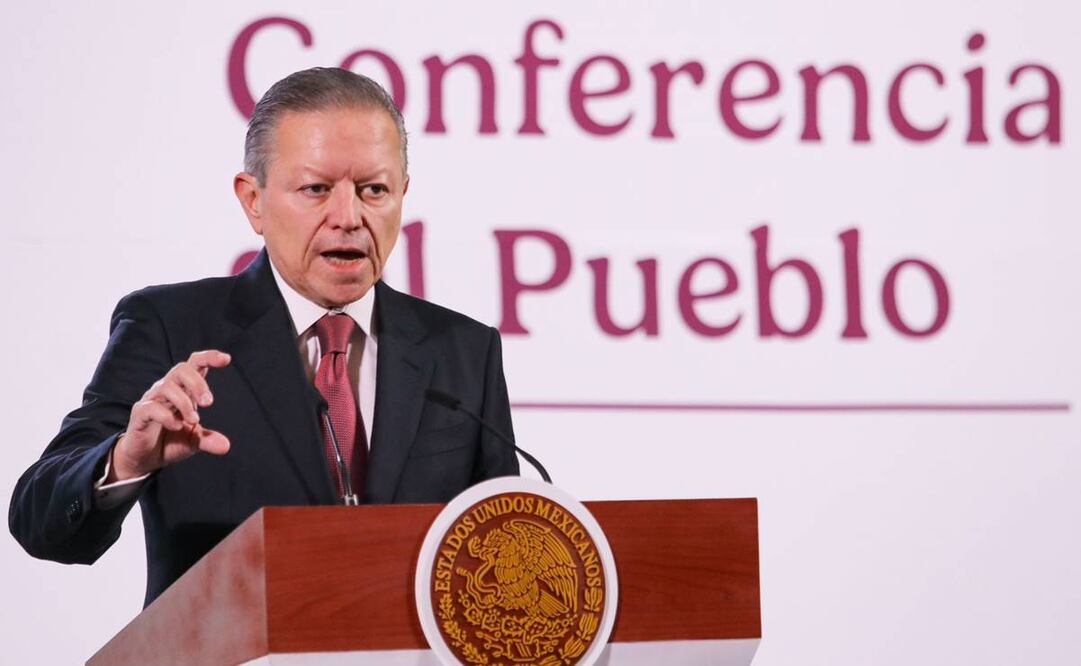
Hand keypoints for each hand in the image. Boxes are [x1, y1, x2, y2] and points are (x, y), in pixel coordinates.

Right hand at [109, 350, 231, 481]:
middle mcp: (167, 390)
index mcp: (184, 390)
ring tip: (194, 420)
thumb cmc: (170, 442)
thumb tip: (226, 446)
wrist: (145, 459)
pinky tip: (176, 426)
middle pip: (181, 369)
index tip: (227, 359)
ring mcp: (152, 400)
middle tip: (208, 403)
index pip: (194, 364)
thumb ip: (208, 440)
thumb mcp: (194, 441)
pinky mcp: (140, 414)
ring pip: (167, 386)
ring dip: (184, 403)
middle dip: (197, 383)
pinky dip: (167, 417)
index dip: (209, 357)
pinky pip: (152, 407)